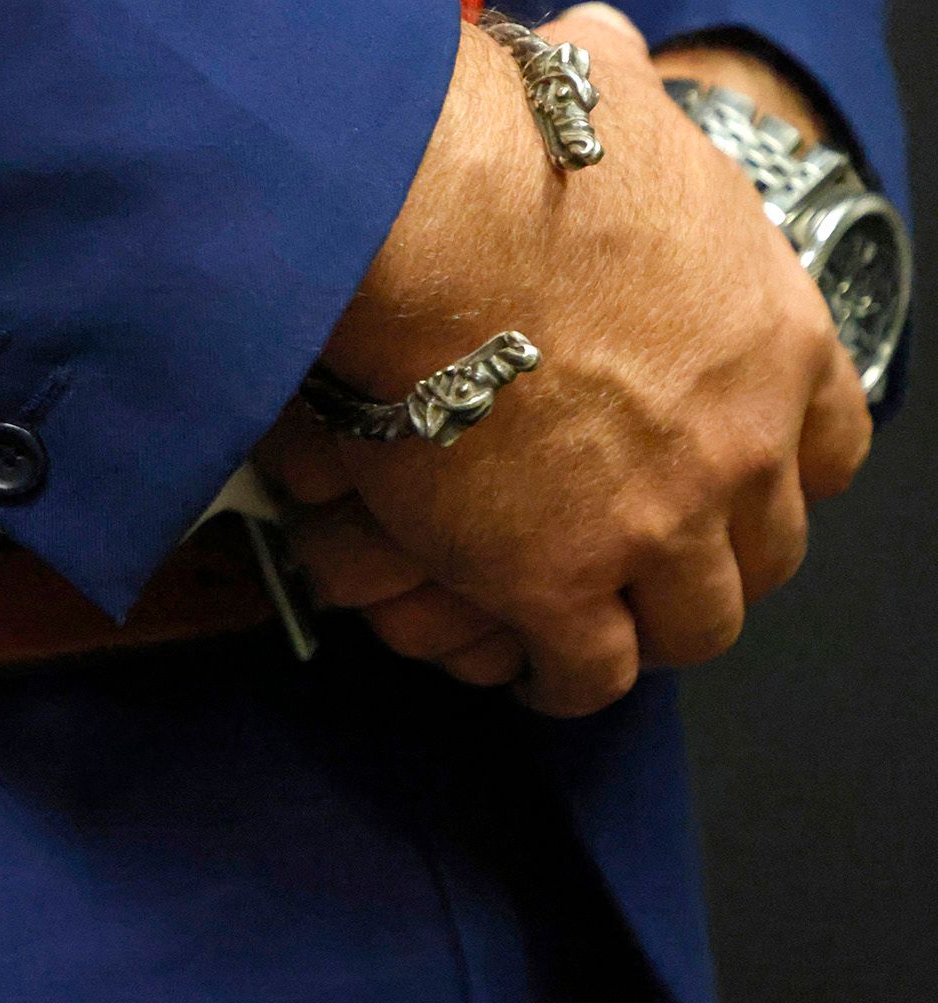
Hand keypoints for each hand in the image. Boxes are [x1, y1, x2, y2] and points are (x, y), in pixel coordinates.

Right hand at [280, 5, 870, 714]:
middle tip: (657, 562)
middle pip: (766, 550)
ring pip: (693, 628)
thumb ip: (621, 93)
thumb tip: (589, 42)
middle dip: (716, 561)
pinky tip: (537, 673)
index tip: (739, 482)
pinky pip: (588, 673)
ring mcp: (659, 526)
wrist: (431, 228)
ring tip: (602, 635)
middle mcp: (741, 444)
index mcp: (770, 338)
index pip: (828, 443)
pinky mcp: (562, 587)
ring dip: (651, 633)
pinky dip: (567, 682)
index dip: (780, 471)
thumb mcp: (606, 101)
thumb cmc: (510, 159)